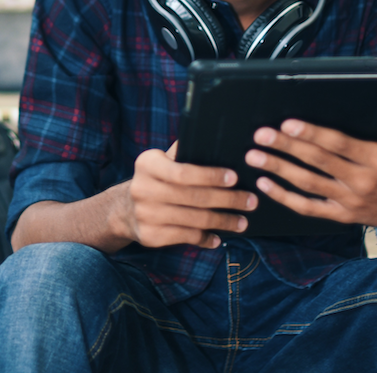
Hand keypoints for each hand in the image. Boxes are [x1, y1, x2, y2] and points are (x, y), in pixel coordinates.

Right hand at [117, 142, 258, 248]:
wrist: (125, 210)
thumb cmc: (156, 180)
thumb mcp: (162, 161)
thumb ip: (183, 152)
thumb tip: (215, 138)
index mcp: (147, 164)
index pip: (183, 171)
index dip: (211, 176)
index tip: (236, 178)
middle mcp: (143, 189)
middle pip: (194, 197)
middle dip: (228, 200)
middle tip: (251, 201)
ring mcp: (146, 215)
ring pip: (194, 220)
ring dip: (223, 222)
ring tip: (242, 222)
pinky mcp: (151, 236)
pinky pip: (186, 237)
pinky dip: (206, 238)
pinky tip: (219, 237)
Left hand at [243, 76, 376, 235]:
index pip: (340, 145)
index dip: (313, 135)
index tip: (290, 123)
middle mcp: (362, 182)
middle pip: (318, 162)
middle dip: (287, 148)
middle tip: (261, 134)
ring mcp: (349, 201)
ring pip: (308, 184)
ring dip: (279, 169)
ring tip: (255, 155)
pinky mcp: (341, 215)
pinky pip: (308, 208)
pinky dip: (285, 198)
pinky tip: (264, 185)